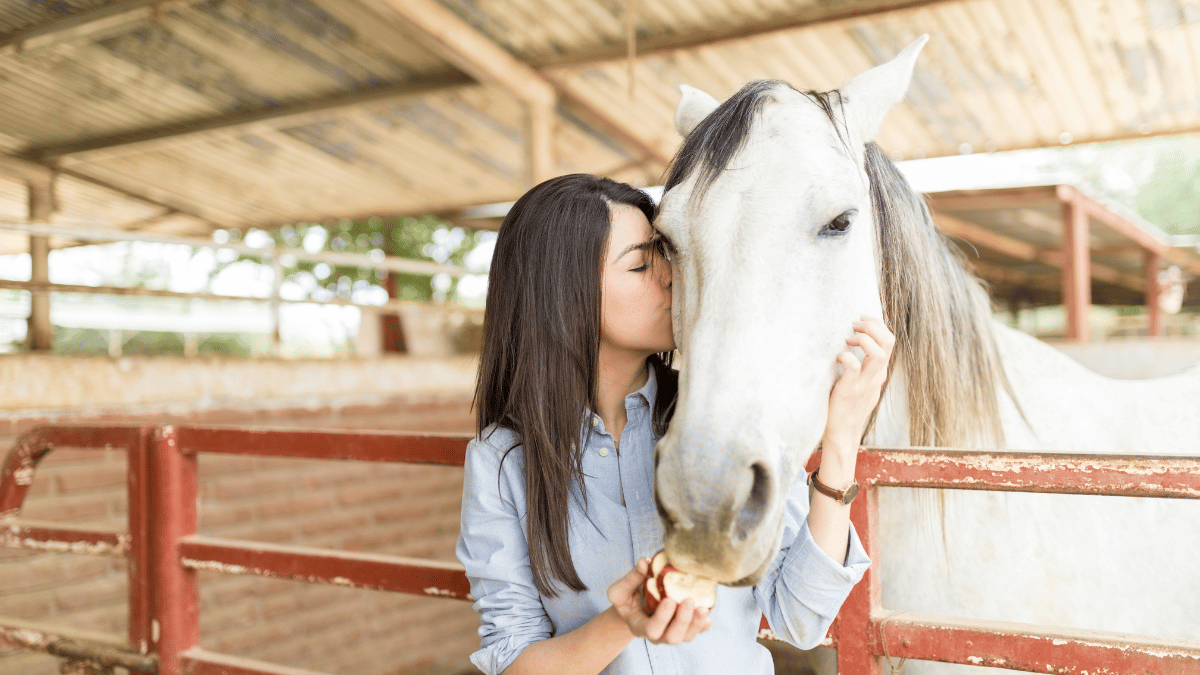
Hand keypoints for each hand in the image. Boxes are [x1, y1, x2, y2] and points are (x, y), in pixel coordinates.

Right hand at [607, 557, 711, 644]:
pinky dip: (702, 625)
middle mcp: (658, 635)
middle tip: (688, 600)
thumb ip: (631, 579)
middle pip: (673, 637)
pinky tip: (708, 617)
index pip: (652, 629)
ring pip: (686, 636)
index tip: (669, 600)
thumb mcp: (620, 591)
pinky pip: (695, 631)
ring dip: (696, 623)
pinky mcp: (683, 628)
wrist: (633, 610)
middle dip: (683, 620)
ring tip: (703, 607)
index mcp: (640, 627)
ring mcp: (671, 633)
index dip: (662, 618)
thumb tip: (644, 562)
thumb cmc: (626, 600)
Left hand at [824, 315, 894, 450]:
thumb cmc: (848, 406)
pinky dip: (846, 357)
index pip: (890, 341)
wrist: (843, 433)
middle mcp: (876, 376)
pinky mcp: (849, 391)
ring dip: (863, 339)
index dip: (877, 324)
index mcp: (880, 372)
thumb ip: (866, 366)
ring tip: (848, 339)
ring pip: (878, 354)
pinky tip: (838, 358)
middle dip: (873, 326)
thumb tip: (858, 344)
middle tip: (855, 325)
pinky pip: (854, 367)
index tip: (861, 320)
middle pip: (889, 342)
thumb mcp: (864, 383)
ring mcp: (865, 384)